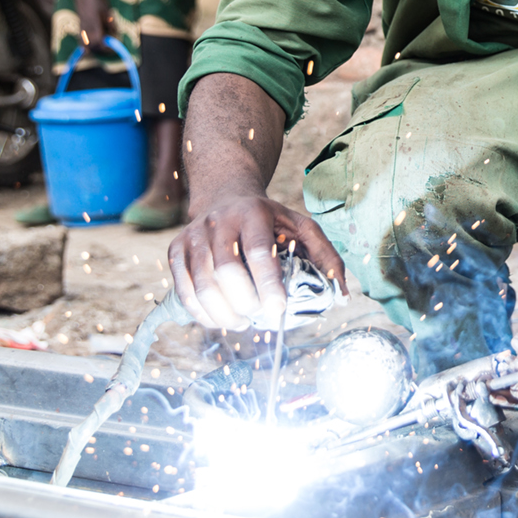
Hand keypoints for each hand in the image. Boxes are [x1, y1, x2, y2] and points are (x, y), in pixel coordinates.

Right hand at [70, 0, 113, 53]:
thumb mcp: (107, 10)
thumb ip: (110, 23)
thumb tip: (115, 34)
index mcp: (95, 23)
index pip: (99, 41)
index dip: (105, 48)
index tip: (112, 49)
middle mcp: (86, 27)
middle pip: (91, 45)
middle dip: (100, 50)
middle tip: (108, 49)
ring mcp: (81, 26)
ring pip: (84, 43)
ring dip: (93, 48)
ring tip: (101, 47)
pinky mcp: (79, 25)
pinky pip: (81, 38)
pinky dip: (86, 44)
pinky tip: (91, 45)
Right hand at [167, 195, 347, 330]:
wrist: (225, 196)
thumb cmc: (269, 220)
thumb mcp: (302, 227)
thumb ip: (325, 257)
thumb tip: (342, 295)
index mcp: (252, 213)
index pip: (257, 250)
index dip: (267, 283)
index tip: (279, 309)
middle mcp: (218, 221)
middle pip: (225, 271)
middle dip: (246, 303)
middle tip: (262, 316)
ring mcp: (192, 235)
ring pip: (202, 285)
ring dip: (224, 314)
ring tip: (244, 322)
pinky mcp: (175, 251)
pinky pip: (184, 291)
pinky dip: (203, 314)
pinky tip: (222, 320)